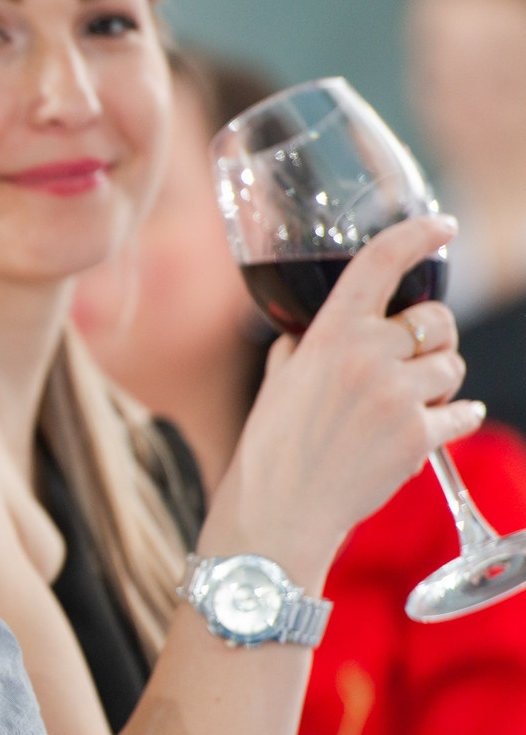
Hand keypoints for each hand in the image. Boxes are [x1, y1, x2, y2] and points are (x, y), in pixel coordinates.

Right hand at [209, 215, 481, 582]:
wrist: (279, 509)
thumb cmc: (270, 447)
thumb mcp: (278, 380)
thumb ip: (304, 346)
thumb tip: (319, 330)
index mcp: (329, 334)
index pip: (380, 263)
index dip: (417, 236)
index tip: (441, 225)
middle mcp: (368, 356)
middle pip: (437, 320)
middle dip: (432, 337)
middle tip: (413, 359)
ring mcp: (398, 397)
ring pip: (452, 367)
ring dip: (439, 383)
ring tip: (406, 407)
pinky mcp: (420, 436)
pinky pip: (463, 413)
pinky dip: (453, 419)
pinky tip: (429, 429)